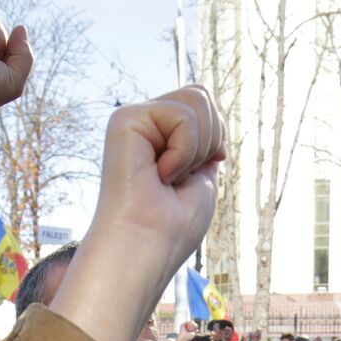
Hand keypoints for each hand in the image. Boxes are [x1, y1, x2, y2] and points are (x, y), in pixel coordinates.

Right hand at [94, 86, 223, 265]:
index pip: (205, 106)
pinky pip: (182, 115)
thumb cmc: (174, 224)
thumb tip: (208, 110)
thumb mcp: (202, 174)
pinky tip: (160, 174)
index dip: (215, 138)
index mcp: (162, 137)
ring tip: (170, 176)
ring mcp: (135, 119)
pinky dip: (184, 151)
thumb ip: (204, 139)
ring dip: (198, 147)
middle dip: (211, 138)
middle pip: (201, 95)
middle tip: (182, 175)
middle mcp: (146, 124)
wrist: (148, 246)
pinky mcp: (125, 119)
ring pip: (197, 99)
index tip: (196, 174)